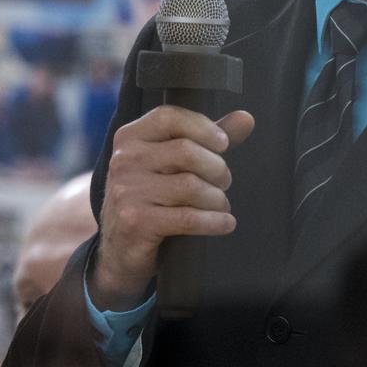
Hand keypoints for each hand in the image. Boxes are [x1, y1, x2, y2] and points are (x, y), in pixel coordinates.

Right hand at [89, 106, 253, 308]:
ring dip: (217, 199)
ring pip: (191, 186)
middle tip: (223, 182)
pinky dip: (215, 221)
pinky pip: (188, 218)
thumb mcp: (172, 165)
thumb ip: (206, 140)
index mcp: (130, 138)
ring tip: (220, 205)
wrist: (120, 248)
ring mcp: (127, 191)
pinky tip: (225, 223)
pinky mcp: (136, 222)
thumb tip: (245, 118)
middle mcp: (124, 160)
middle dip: (217, 169)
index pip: (169, 117)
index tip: (223, 144)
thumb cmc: (152, 199)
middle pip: (186, 152)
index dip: (203, 127)